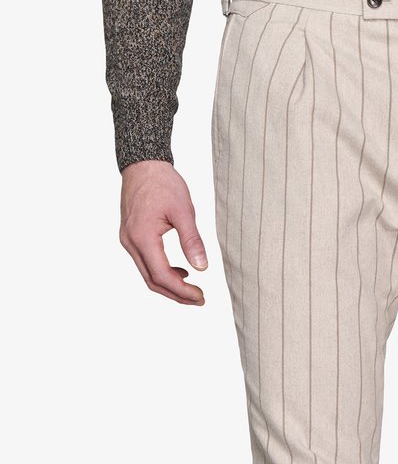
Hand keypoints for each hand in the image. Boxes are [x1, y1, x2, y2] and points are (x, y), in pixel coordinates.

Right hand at [118, 160, 207, 304]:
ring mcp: (128, 240)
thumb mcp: (184, 211)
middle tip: (200, 299)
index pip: (162, 276)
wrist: (143, 163)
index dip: (182, 291)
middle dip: (177, 294)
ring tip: (192, 290)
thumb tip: (202, 268)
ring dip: (170, 286)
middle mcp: (130, 242)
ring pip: (148, 274)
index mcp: (142, 237)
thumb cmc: (163, 183)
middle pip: (152, 281)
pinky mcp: (130, 236)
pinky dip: (162, 272)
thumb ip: (192, 241)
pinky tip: (182, 271)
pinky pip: (145, 263)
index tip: (201, 296)